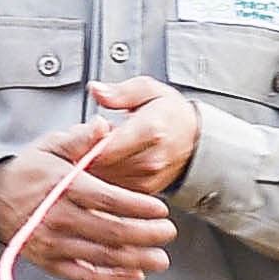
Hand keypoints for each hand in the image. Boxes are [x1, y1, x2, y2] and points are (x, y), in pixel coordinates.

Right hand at [0, 125, 174, 279]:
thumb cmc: (29, 171)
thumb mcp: (52, 146)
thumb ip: (80, 139)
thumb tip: (104, 126)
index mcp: (63, 186)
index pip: (108, 199)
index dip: (138, 207)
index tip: (161, 209)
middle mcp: (57, 217)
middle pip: (111, 231)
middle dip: (146, 235)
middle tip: (168, 233)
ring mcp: (53, 243)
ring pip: (102, 256)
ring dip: (137, 260)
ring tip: (161, 258)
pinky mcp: (50, 263)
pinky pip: (84, 276)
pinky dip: (112, 279)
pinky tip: (135, 274)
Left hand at [81, 77, 203, 193]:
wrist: (195, 139)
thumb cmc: (170, 113)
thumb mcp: (148, 89)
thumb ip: (119, 92)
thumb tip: (97, 90)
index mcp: (151, 130)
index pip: (106, 146)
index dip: (86, 140)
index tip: (83, 130)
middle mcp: (150, 159)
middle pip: (101, 164)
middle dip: (86, 150)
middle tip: (89, 135)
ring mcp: (148, 178)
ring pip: (103, 177)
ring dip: (93, 163)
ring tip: (101, 145)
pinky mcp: (144, 190)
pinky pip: (112, 186)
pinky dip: (104, 174)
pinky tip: (109, 159)